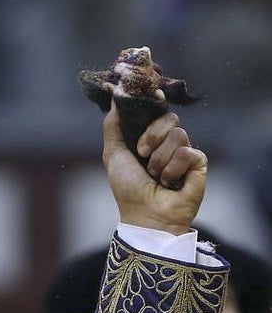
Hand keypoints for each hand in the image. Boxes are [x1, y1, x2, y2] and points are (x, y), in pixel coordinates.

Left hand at [103, 104, 206, 234]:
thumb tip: (116, 97)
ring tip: (156, 176)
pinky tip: (170, 183)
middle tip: (143, 155)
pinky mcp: (198, 163)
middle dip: (152, 136)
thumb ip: (113, 127)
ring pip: (178, 135)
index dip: (153, 107)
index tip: (149, 101)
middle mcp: (168, 144)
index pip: (156, 112)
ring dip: (160, 159)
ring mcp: (184, 152)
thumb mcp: (113, 156)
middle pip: (169, 118)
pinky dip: (173, 169)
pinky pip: (187, 152)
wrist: (146, 215)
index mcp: (148, 139)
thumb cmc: (128, 190)